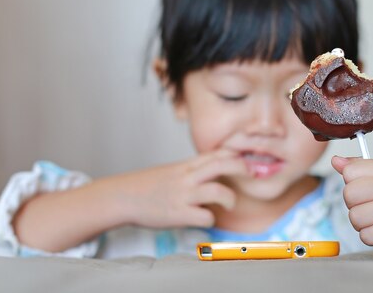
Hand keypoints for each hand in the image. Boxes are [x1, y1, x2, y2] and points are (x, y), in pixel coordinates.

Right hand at [102, 149, 251, 228]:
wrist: (122, 196)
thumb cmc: (147, 186)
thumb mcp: (172, 171)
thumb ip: (192, 171)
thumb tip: (213, 174)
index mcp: (186, 165)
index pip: (217, 153)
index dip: (235, 154)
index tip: (245, 160)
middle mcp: (187, 177)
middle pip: (223, 164)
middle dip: (241, 168)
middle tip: (250, 175)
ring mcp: (183, 195)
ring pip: (218, 191)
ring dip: (230, 198)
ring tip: (229, 204)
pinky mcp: (178, 213)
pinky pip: (205, 216)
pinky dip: (210, 220)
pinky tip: (205, 219)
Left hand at [331, 156, 372, 255]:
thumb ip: (358, 168)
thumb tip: (336, 161)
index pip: (350, 171)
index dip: (352, 183)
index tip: (366, 189)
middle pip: (349, 194)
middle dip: (354, 205)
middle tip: (370, 208)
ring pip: (355, 217)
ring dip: (361, 223)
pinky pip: (366, 236)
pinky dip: (370, 237)